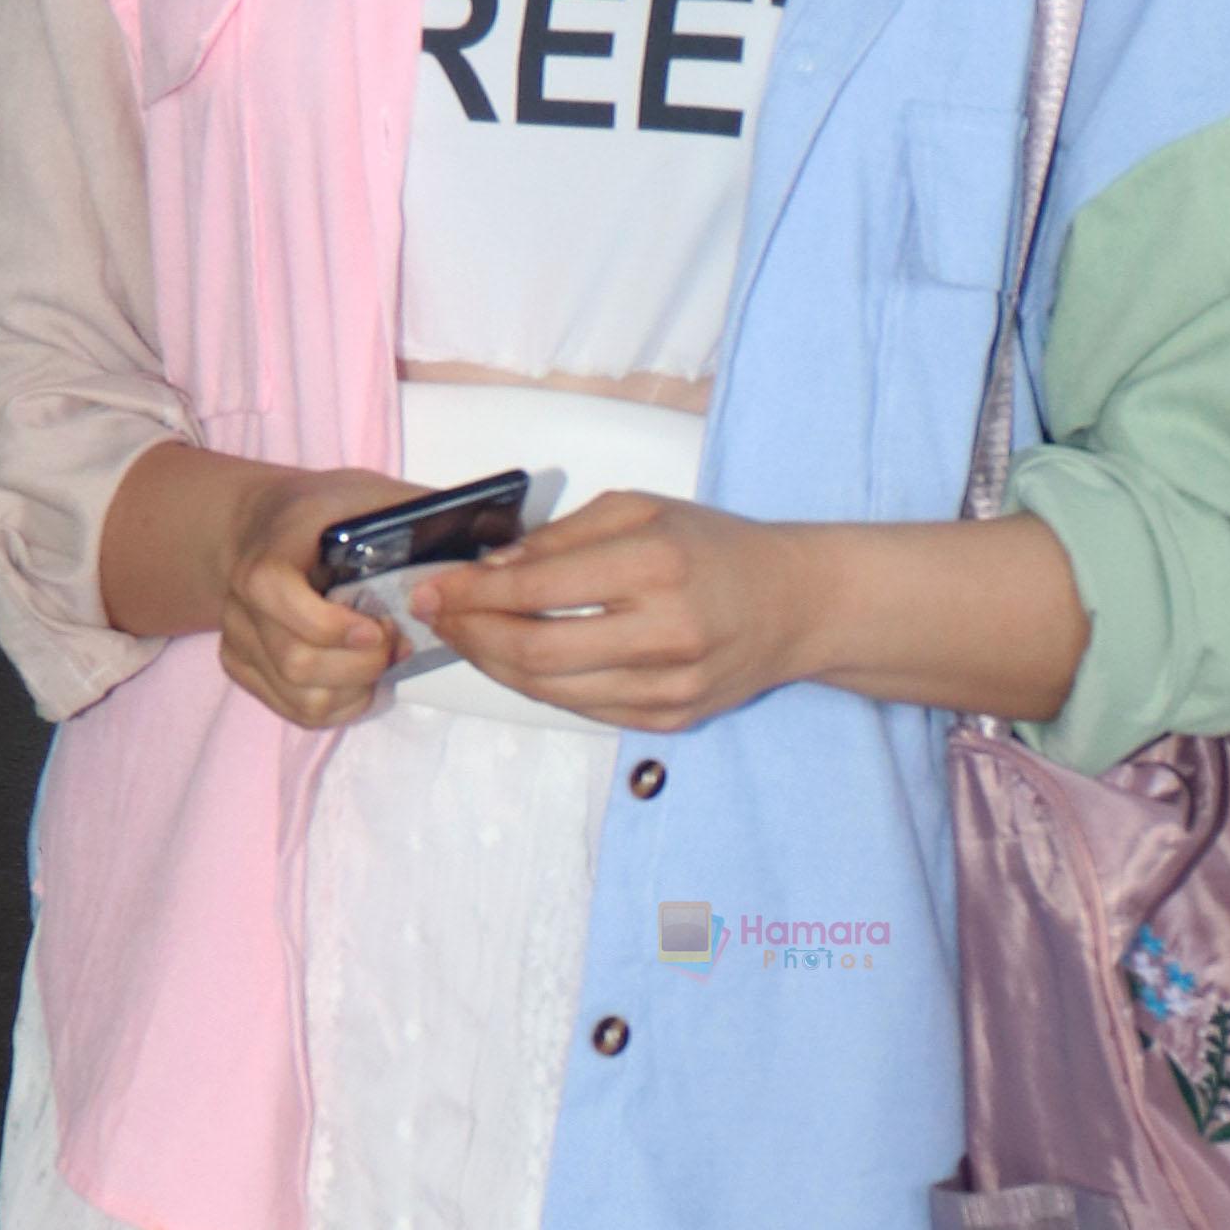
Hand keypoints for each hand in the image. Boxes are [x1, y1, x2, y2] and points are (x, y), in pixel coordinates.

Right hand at [210, 466, 412, 731]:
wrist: (263, 524)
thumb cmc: (322, 512)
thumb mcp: (366, 493)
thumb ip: (414, 511)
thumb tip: (487, 529)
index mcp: (267, 554)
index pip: (275, 595)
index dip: (329, 624)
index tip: (378, 627)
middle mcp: (240, 602)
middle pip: (296, 661)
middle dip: (362, 664)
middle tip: (397, 643)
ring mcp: (238, 639)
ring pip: (299, 695)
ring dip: (355, 688)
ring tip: (382, 659)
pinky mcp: (243, 667)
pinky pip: (295, 710)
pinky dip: (339, 704)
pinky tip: (358, 677)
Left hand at [419, 491, 817, 733]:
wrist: (796, 605)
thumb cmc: (715, 548)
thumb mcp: (642, 510)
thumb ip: (562, 538)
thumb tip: (492, 572)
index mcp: (655, 563)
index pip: (536, 588)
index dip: (471, 594)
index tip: (432, 589)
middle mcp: (664, 631)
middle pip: (533, 651)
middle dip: (469, 636)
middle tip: (436, 619)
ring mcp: (668, 685)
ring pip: (550, 690)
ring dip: (494, 666)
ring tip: (467, 638)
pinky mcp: (669, 719)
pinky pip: (582, 709)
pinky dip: (538, 685)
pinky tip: (516, 660)